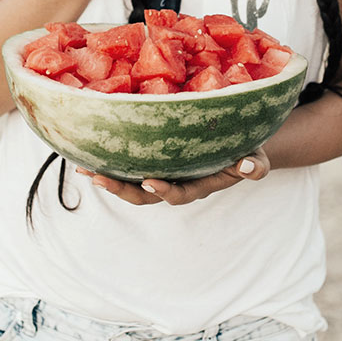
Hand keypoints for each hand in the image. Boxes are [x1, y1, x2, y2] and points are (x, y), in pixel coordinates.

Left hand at [75, 148, 269, 205]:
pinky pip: (130, 166)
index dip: (164, 191)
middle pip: (145, 195)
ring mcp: (163, 174)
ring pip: (131, 183)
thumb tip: (247, 167)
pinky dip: (110, 162)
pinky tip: (89, 154)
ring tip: (85, 169)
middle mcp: (176, 183)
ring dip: (108, 178)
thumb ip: (254, 167)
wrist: (236, 145)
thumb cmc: (247, 152)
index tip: (150, 182)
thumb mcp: (257, 159)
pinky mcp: (153, 161)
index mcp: (198, 186)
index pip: (179, 194)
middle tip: (99, 178)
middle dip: (122, 189)